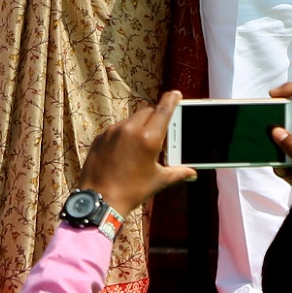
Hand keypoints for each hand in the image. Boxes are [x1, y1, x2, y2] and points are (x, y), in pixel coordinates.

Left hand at [76, 91, 195, 216]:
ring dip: (140, 124)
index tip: (176, 94)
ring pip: (131, 119)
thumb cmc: (132, 190)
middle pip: (147, 111)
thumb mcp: (159, 180)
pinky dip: (125, 133)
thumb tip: (192, 173)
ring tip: (144, 142)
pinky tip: (127, 149)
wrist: (99, 198)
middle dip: (156, 115)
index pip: (163, 110)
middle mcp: (130, 130)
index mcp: (148, 138)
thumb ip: (178, 172)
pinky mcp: (101, 137)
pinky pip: (117, 128)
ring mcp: (112, 132)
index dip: (171, 100)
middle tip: (162, 127)